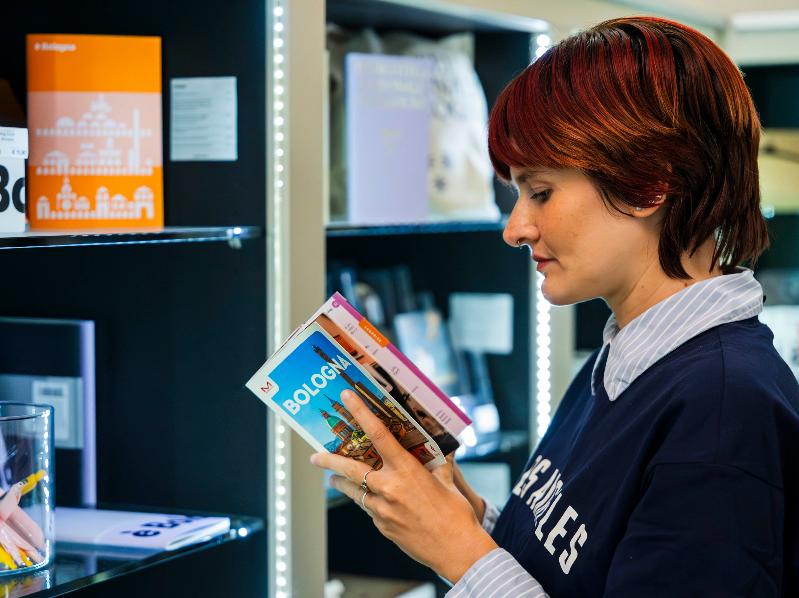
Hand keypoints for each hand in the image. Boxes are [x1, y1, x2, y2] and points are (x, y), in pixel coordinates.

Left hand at [310, 389, 497, 582]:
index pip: (379, 434)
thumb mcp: (447, 481)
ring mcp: (383, 510)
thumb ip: (439, 463)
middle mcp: (389, 488)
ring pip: (353, 491)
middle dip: (328, 461)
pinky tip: (371, 499)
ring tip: (333, 477)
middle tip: (314, 456)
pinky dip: (367, 501)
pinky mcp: (382, 527)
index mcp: (406, 470)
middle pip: (350, 468)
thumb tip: (443, 448)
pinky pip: (368, 509)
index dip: (360, 413)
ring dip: (341, 482)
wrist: (456, 550)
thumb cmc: (456, 514)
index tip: (347, 398)